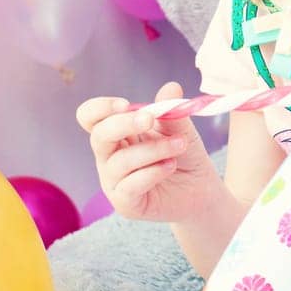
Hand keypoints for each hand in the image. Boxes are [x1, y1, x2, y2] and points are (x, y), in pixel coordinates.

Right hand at [76, 82, 223, 223]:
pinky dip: (153, 172)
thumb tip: (171, 87)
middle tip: (150, 119)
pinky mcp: (125, 203)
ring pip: (120, 161)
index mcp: (116, 132)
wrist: (199, 188)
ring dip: (153, 149)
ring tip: (179, 144)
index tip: (126, 104)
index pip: (90, 117)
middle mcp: (108, 156)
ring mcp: (113, 181)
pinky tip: (170, 166)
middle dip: (124, 124)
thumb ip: (172, 111)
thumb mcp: (180, 128)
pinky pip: (130, 186)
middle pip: (99, 136)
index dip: (100, 108)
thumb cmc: (183, 153)